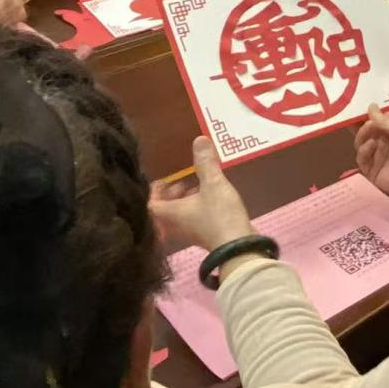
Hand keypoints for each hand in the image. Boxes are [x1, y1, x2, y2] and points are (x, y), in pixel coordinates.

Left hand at [150, 137, 253, 251]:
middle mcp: (175, 225)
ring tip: (198, 188)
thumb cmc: (219, 215)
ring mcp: (189, 232)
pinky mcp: (204, 235)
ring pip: (178, 216)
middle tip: (182, 182)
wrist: (238, 247)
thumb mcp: (213, 184)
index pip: (150, 203)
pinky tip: (211, 200)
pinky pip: (191, 220)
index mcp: (170, 213)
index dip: (154, 191)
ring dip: (184, 202)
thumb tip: (199, 139)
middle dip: (171, 195)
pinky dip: (195, 209)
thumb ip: (205, 163)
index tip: (166, 179)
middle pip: (163, 210)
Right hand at [354, 104, 388, 202]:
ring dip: (363, 134)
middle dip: (365, 124)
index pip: (378, 120)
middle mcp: (384, 143)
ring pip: (362, 143)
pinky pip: (362, 159)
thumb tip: (371, 106)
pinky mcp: (371, 170)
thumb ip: (384, 119)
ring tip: (369, 129)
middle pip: (367, 131)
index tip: (370, 105)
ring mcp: (377, 156)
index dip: (374, 114)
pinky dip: (364, 150)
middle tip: (365, 118)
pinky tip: (371, 145)